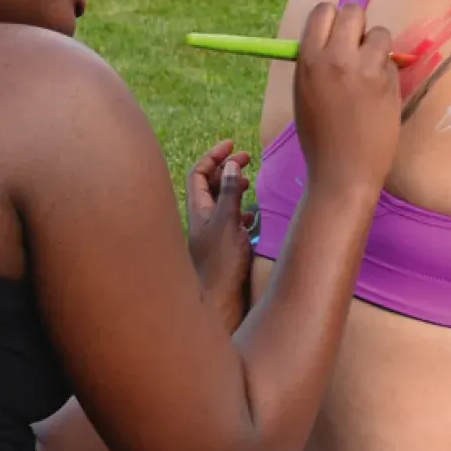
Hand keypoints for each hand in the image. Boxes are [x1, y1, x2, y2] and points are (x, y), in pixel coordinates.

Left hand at [186, 139, 252, 333]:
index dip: (214, 156)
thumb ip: (230, 193)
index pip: (199, 173)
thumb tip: (231, 166)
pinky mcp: (223, 250)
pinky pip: (231, 222)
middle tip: (247, 159)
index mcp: (198, 211)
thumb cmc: (221, 265)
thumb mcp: (228, 223)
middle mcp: (201, 221)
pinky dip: (242, 213)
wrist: (219, 304)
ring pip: (221, 203)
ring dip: (235, 190)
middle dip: (227, 169)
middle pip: (209, 185)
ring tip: (250, 184)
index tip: (232, 145)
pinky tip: (253, 218)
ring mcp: (211, 235)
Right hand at [292, 2, 400, 199]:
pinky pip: (391, 62)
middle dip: (358, 26)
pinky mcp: (389, 84)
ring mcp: (366, 70)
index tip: (337, 35)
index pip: (323, 11)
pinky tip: (378, 96)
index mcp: (308, 60)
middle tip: (357, 48)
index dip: (333, 20)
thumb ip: (317, 62)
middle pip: (354, 11)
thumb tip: (333, 38)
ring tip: (369, 74)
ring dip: (377, 48)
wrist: (343, 171)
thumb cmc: (319, 137)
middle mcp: (337, 58)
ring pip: (380, 33)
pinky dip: (387, 72)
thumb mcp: (304, 93)